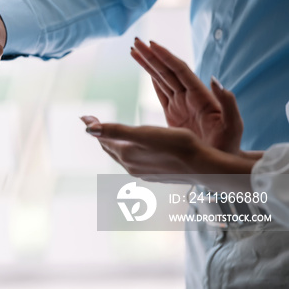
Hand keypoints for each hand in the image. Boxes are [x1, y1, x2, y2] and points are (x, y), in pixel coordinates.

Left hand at [80, 116, 257, 191]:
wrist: (205, 166)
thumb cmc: (178, 145)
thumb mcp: (144, 133)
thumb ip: (115, 131)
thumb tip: (87, 129)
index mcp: (126, 155)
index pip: (102, 138)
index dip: (93, 125)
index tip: (84, 114)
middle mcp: (131, 167)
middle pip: (109, 148)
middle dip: (101, 134)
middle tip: (93, 121)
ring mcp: (143, 173)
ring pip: (122, 155)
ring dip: (114, 143)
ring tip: (110, 133)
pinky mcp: (155, 175)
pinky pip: (135, 161)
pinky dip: (128, 150)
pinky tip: (135, 147)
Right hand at [131, 38, 242, 153]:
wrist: (222, 165)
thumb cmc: (229, 147)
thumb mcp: (233, 126)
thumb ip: (228, 103)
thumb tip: (215, 79)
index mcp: (201, 97)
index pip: (180, 71)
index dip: (165, 57)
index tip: (151, 44)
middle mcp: (190, 96)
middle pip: (167, 70)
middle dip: (151, 55)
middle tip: (136, 42)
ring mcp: (181, 105)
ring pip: (162, 79)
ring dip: (149, 64)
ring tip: (134, 50)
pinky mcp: (174, 115)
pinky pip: (161, 92)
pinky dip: (152, 80)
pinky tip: (145, 70)